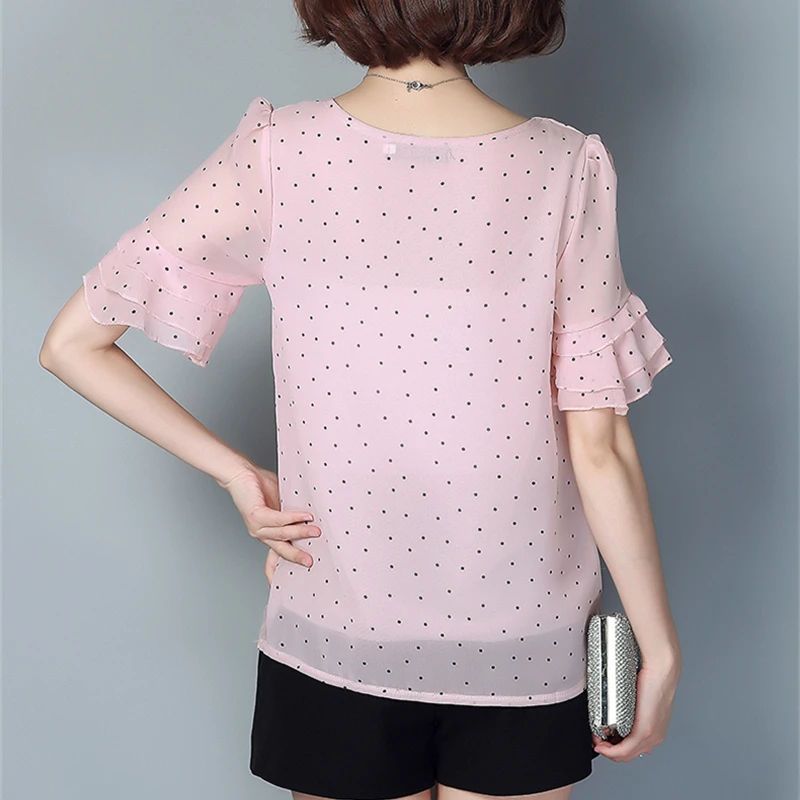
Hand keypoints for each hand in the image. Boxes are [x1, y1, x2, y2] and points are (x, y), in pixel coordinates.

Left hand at [218, 464, 319, 581]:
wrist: (241, 474)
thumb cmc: (262, 488)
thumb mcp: (282, 506)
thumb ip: (293, 517)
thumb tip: (315, 520)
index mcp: (267, 535)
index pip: (273, 560)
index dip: (279, 574)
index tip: (289, 586)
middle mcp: (261, 535)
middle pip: (281, 551)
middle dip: (297, 558)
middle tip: (311, 563)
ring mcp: (257, 527)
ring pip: (282, 535)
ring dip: (300, 534)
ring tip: (316, 531)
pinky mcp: (256, 515)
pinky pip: (278, 520)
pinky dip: (293, 518)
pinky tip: (305, 516)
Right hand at [592, 654, 680, 762]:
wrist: (660, 669)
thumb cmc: (651, 676)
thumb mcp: (639, 696)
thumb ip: (631, 706)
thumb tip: (615, 707)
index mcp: (655, 729)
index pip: (633, 748)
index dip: (614, 746)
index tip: (602, 737)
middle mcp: (655, 736)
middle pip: (628, 755)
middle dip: (608, 749)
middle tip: (596, 738)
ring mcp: (651, 735)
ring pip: (625, 755)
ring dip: (607, 750)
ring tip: (596, 739)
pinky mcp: (644, 731)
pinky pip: (624, 750)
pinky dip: (610, 751)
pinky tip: (601, 745)